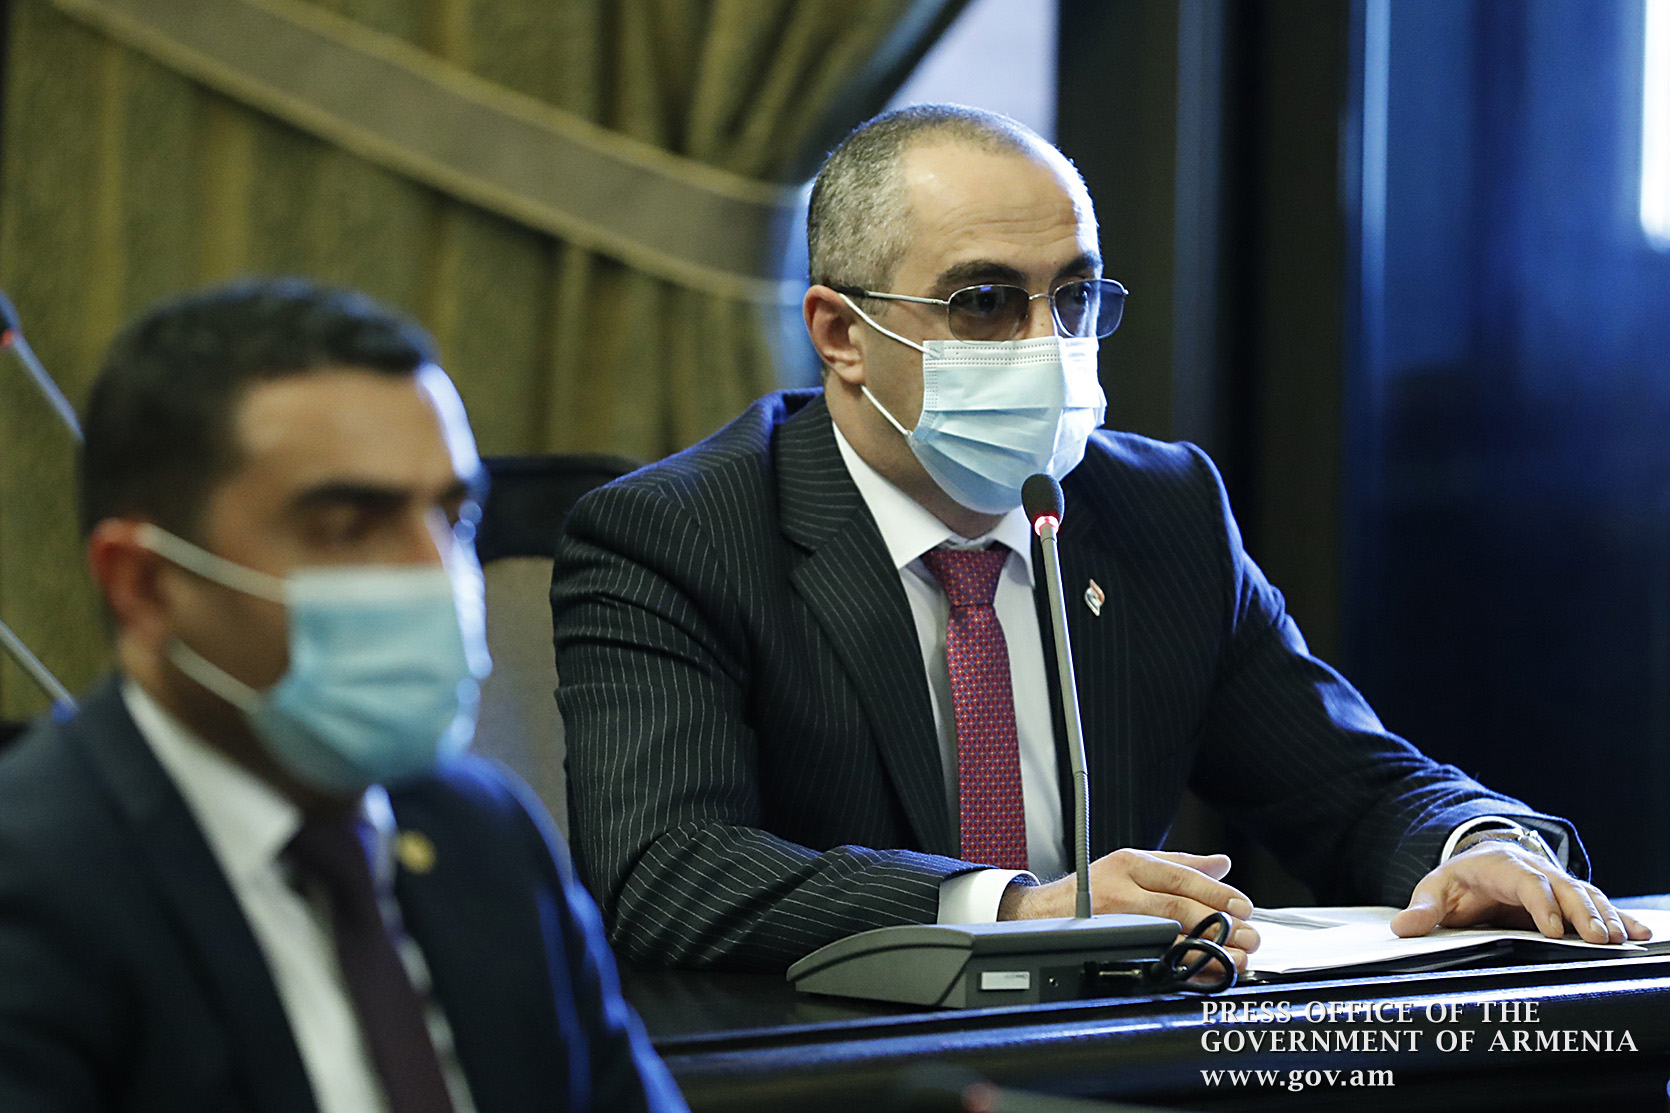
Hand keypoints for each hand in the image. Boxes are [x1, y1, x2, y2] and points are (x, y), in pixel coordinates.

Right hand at [998, 848, 1260, 969]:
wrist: (1041, 915)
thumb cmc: (1091, 891)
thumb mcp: (1132, 865)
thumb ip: (1179, 864)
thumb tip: (1223, 863)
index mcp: (1128, 863)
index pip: (1180, 876)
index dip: (1216, 893)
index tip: (1244, 906)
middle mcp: (1118, 890)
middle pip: (1177, 907)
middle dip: (1219, 923)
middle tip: (1249, 936)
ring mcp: (1111, 923)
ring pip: (1167, 937)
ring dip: (1207, 950)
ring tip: (1236, 958)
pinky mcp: (1106, 949)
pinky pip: (1152, 961)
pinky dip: (1183, 970)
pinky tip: (1204, 973)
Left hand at [1391, 841, 1650, 943]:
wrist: (1477, 865)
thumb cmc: (1458, 881)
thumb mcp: (1435, 890)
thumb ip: (1423, 909)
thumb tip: (1402, 928)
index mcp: (1501, 867)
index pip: (1526, 881)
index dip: (1541, 903)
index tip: (1551, 929)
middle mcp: (1535, 871)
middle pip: (1565, 888)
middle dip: (1583, 913)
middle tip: (1599, 940)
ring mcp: (1556, 884)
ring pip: (1586, 896)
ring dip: (1606, 917)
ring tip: (1623, 940)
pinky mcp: (1568, 899)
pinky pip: (1599, 906)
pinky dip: (1620, 918)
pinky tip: (1641, 933)